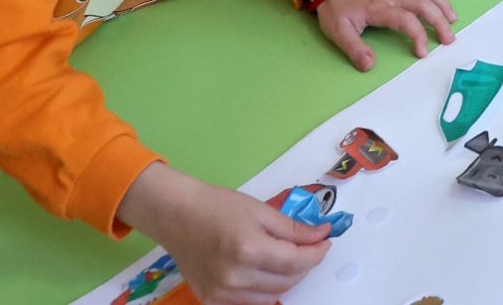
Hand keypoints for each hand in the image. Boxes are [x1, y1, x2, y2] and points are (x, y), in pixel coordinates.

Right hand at [120, 164, 329, 304]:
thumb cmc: (219, 206)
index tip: (326, 242)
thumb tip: (322, 235)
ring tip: (288, 260)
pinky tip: (266, 272)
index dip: (317, 253)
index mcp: (249, 250)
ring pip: (271, 297)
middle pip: (287, 282)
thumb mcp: (261, 211)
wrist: (177, 216)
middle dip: (305, 266)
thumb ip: (294, 229)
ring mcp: (221, 294)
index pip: (296, 262)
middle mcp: (235, 278)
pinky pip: (249, 302)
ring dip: (287, 280)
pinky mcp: (211, 300)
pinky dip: (264, 290)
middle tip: (309, 248)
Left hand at [312, 0, 454, 72]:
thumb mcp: (338, 32)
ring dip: (441, 2)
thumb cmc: (336, 10)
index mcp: (379, 8)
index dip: (418, 35)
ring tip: (452, 18)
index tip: (422, 52)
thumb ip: (354, 49)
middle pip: (423, 2)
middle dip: (440, 20)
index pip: (406, 19)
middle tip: (448, 39)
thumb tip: (370, 65)